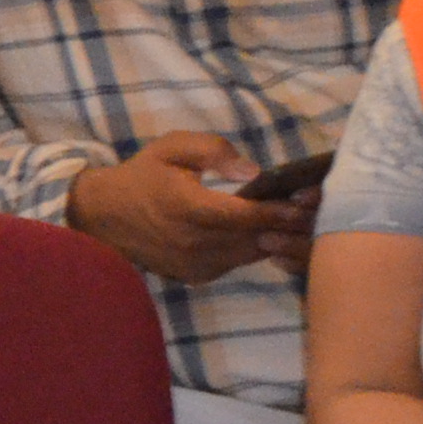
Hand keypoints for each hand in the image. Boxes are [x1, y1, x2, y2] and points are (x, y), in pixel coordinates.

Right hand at [64, 129, 311, 283]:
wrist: (104, 215)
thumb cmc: (143, 175)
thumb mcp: (172, 147)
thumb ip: (213, 152)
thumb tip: (252, 172)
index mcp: (187, 208)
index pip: (245, 215)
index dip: (279, 211)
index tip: (307, 201)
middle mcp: (192, 242)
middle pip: (255, 239)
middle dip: (288, 226)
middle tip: (317, 211)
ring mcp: (194, 264)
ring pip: (250, 254)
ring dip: (276, 240)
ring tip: (302, 223)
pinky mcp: (195, 276)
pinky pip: (235, 263)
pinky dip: (253, 250)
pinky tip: (267, 235)